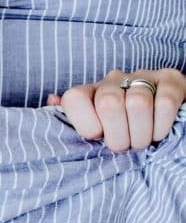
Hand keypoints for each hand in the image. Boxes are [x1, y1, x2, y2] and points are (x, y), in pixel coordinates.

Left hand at [46, 69, 185, 152]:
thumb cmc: (123, 129)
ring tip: (142, 141)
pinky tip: (159, 132)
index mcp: (91, 93)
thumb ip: (74, 120)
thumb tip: (52, 99)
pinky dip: (162, 126)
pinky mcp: (171, 79)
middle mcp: (113, 80)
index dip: (86, 124)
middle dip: (118, 136)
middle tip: (125, 145)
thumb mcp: (96, 129)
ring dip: (141, 134)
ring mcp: (143, 77)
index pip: (74, 98)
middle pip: (108, 104)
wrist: (164, 115)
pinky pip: (165, 102)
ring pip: (137, 104)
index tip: (98, 137)